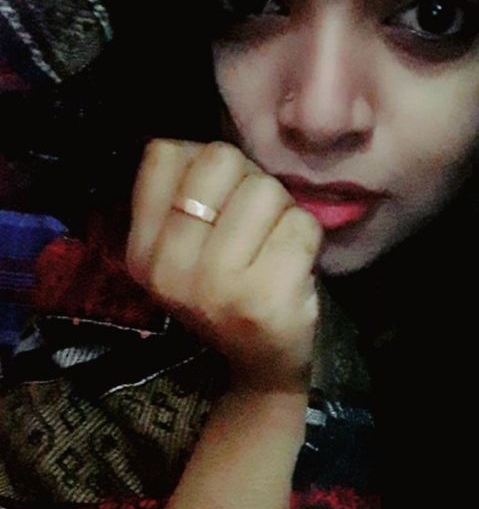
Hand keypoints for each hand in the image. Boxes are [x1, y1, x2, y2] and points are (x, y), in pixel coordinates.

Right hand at [125, 139, 323, 392]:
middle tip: (254, 222)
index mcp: (142, 249)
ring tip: (273, 244)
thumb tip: (203, 144)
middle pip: (220, 159)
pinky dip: (307, 237)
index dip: (202, 162)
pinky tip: (293, 266)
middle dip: (248, 180)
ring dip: (282, 210)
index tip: (216, 199)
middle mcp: (170, 268)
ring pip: (266, 189)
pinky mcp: (267, 298)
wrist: (261, 364)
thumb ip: (183, 190)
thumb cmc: (229, 288)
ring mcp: (217, 285)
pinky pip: (301, 223)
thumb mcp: (184, 247)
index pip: (164, 153)